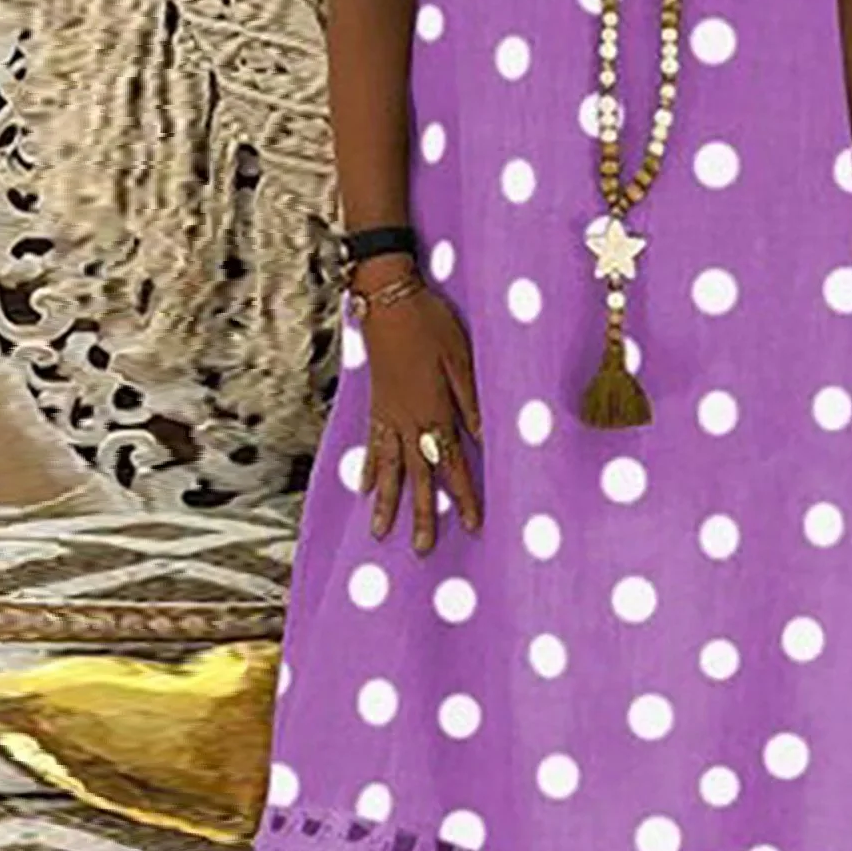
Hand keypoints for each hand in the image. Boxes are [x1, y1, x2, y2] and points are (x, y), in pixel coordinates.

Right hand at [359, 278, 481, 554]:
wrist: (387, 299)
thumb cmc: (431, 324)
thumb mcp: (461, 358)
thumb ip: (471, 401)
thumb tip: (485, 439)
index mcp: (435, 411)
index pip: (453, 463)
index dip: (463, 495)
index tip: (472, 525)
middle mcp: (409, 421)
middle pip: (418, 476)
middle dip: (421, 514)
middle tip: (423, 550)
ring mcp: (388, 415)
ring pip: (390, 468)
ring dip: (388, 502)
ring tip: (381, 533)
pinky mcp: (376, 406)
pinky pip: (372, 445)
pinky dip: (370, 469)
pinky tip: (366, 489)